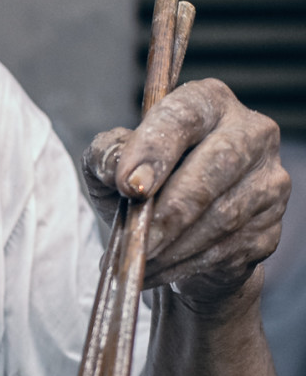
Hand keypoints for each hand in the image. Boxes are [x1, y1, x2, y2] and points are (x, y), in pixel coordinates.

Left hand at [83, 78, 289, 310]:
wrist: (183, 237)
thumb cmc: (148, 187)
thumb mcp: (114, 164)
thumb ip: (106, 154)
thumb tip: (114, 166)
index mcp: (209, 103)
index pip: (184, 116)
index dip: (155, 149)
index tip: (128, 185)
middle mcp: (251, 134)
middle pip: (216, 167)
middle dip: (169, 210)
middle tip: (137, 241)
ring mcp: (268, 182)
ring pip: (221, 217)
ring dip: (173, 247)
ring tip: (138, 262)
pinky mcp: (269, 228)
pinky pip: (226, 251)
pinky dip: (184, 267)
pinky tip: (157, 272)